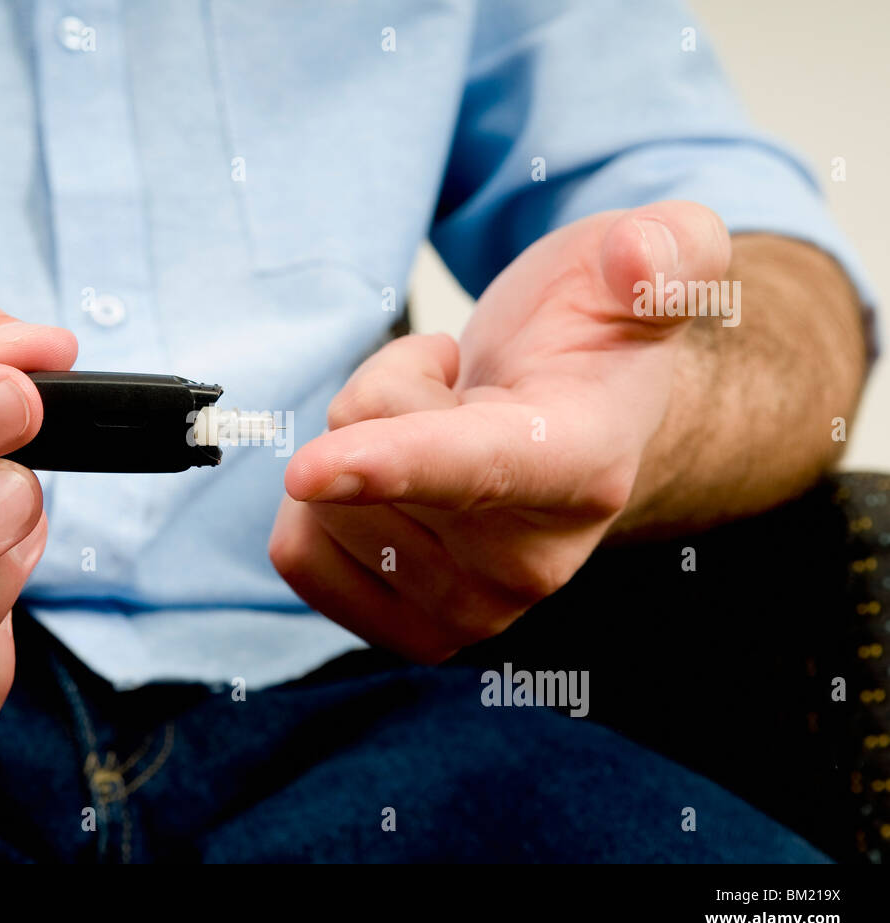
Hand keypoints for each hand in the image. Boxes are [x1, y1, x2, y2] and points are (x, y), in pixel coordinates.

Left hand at [270, 201, 730, 661]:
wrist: (573, 417)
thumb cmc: (593, 336)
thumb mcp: (646, 260)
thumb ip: (666, 249)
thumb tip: (642, 259)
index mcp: (583, 462)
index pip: (476, 467)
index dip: (390, 463)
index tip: (307, 470)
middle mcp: (532, 560)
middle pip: (361, 449)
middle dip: (385, 391)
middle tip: (461, 388)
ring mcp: (473, 609)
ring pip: (321, 506)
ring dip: (357, 447)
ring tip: (437, 432)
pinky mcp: (415, 631)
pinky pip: (298, 555)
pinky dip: (322, 503)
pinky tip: (393, 483)